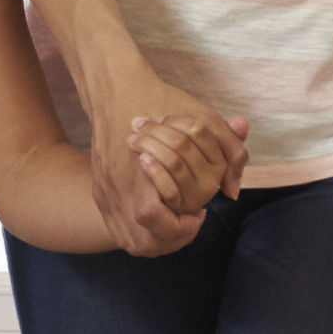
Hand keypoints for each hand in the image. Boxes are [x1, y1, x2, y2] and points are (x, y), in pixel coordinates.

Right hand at [85, 64, 239, 251]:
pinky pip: (116, 228)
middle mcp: (117, 190)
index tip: (198, 214)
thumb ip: (229, 153)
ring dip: (154, 240)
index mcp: (142, 175)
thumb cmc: (163, 104)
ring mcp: (105, 194)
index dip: (182, 228)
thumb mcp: (204, 121)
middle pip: (141, 241)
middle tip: (188, 222)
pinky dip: (138, 232)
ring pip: (127, 241)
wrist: (117, 91)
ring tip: (175, 224)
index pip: (156, 222)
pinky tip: (159, 218)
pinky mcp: (99, 192)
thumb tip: (233, 191)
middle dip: (170, 240)